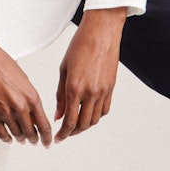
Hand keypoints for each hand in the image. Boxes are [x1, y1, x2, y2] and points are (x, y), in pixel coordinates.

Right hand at [0, 41, 52, 146]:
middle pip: (31, 133)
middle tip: (36, 141)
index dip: (47, 137)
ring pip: (17, 135)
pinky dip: (7, 139)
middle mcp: (20, 107)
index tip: (47, 141)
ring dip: (21, 139)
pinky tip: (9, 138)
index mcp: (31, 97)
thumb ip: (30, 99)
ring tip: (23, 139)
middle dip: (35, 139)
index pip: (44, 125)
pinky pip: (2, 134)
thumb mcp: (24, 80)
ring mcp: (5, 113)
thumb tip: (33, 114)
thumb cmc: (2, 64)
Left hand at [54, 6, 126, 142]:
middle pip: (82, 124)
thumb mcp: (64, 68)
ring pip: (94, 119)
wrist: (101, 32)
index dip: (63, 133)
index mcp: (74, 87)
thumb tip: (58, 114)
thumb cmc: (80, 45)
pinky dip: (96, 116)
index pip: (69, 120)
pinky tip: (89, 113)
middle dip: (73, 132)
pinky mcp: (111, 88)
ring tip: (76, 124)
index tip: (58, 138)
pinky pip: (105, 109)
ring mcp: (102, 91)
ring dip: (84, 125)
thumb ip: (61, 94)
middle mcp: (90, 92)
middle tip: (65, 133)